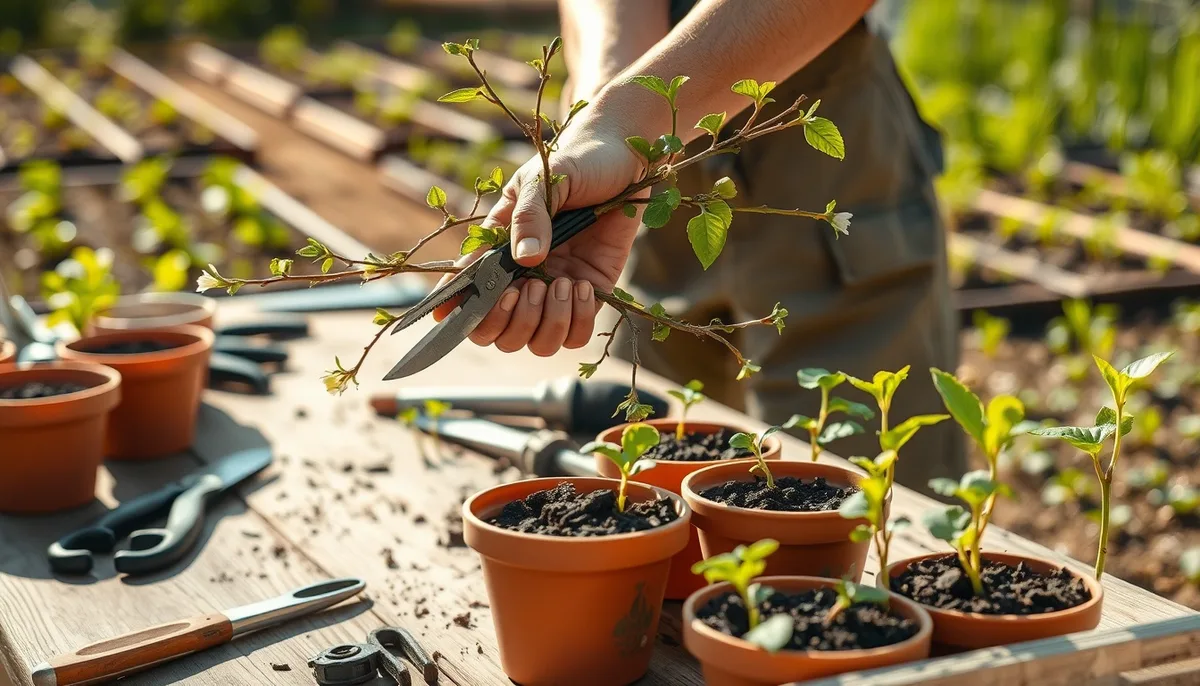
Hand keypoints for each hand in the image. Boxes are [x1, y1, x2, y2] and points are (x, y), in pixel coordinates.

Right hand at [433, 110, 646, 356]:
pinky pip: (576, 334)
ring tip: (563, 283)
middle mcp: (524, 277)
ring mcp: (556, 289)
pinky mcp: (591, 293)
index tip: (451, 315)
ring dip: (547, 321)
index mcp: (499, 249)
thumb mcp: (545, 180)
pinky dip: (578, 320)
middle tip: (527, 289)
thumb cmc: (576, 161)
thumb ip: (529, 217)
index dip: (455, 312)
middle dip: (509, 321)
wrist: (624, 155)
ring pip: (538, 341)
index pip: (466, 293)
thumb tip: (525, 261)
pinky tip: (584, 286)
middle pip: (499, 334)